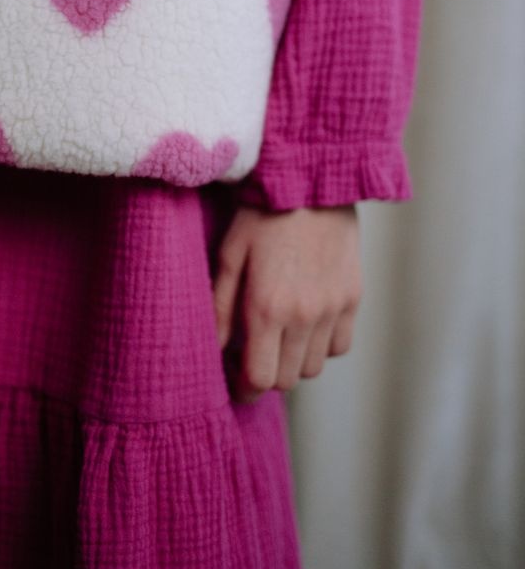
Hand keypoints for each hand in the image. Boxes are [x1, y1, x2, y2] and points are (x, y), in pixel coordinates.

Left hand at [211, 203, 361, 400]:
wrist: (312, 180)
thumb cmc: (262, 212)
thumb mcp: (229, 255)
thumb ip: (220, 308)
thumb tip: (215, 351)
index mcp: (267, 308)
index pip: (261, 379)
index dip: (245, 388)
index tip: (236, 381)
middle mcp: (304, 316)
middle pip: (287, 379)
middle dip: (267, 375)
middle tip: (253, 355)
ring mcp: (334, 309)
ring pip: (314, 367)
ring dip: (293, 361)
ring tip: (278, 337)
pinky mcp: (354, 297)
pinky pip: (339, 346)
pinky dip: (321, 346)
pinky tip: (306, 325)